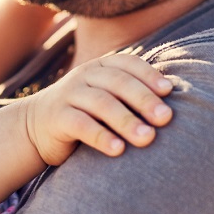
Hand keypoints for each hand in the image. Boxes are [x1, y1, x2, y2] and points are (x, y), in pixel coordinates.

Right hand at [24, 54, 172, 165]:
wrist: (35, 127)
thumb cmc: (85, 113)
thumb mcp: (107, 97)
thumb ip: (132, 94)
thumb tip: (177, 104)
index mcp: (101, 66)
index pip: (128, 63)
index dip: (149, 75)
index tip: (169, 92)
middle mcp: (84, 75)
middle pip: (118, 82)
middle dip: (144, 100)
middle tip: (167, 119)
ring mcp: (68, 94)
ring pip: (101, 103)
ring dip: (127, 120)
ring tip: (148, 138)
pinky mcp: (56, 118)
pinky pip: (80, 124)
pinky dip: (100, 136)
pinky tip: (118, 150)